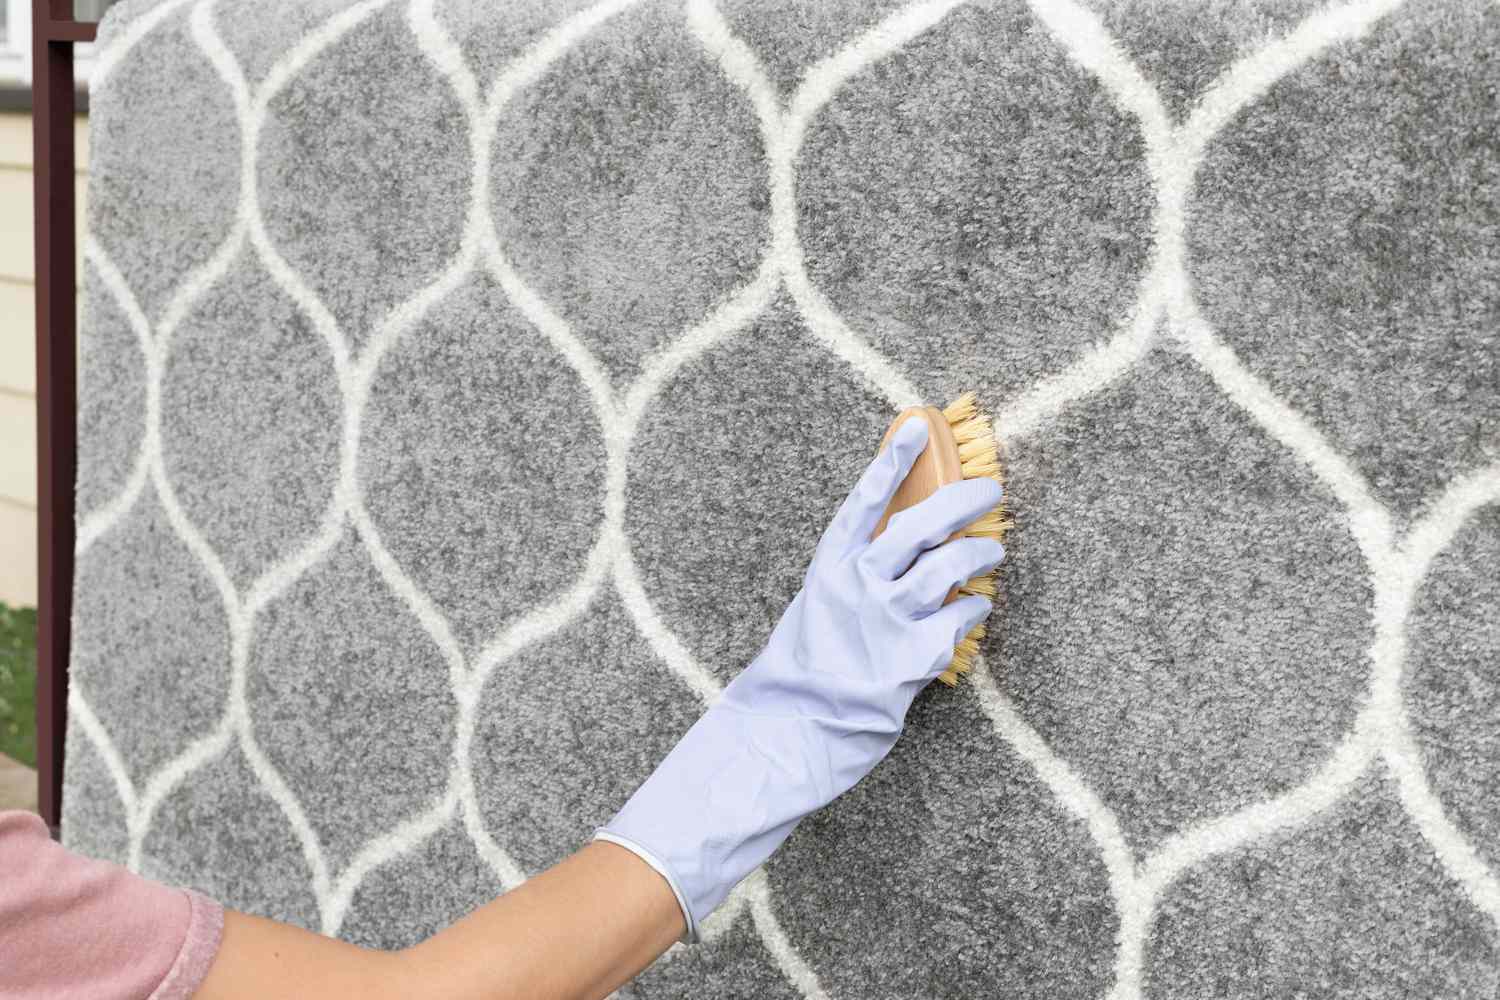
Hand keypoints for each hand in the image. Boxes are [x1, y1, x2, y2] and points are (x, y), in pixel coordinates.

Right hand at [597, 418, 1004, 939]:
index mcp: (829, 569)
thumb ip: (854, 584)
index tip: (917, 428)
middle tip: (991, 487)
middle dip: (964, 498)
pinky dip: (977, 609)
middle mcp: (859, 584)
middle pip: (922, 523)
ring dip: (983, 552)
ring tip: (996, 549)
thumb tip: (899, 561)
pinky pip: (964, 617)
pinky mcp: (916, 654)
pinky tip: (978, 611)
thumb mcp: (817, 613)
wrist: (792, 733)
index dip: (892, 462)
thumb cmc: (800, 678)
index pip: (864, 501)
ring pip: (952, 564)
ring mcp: (888, 617)